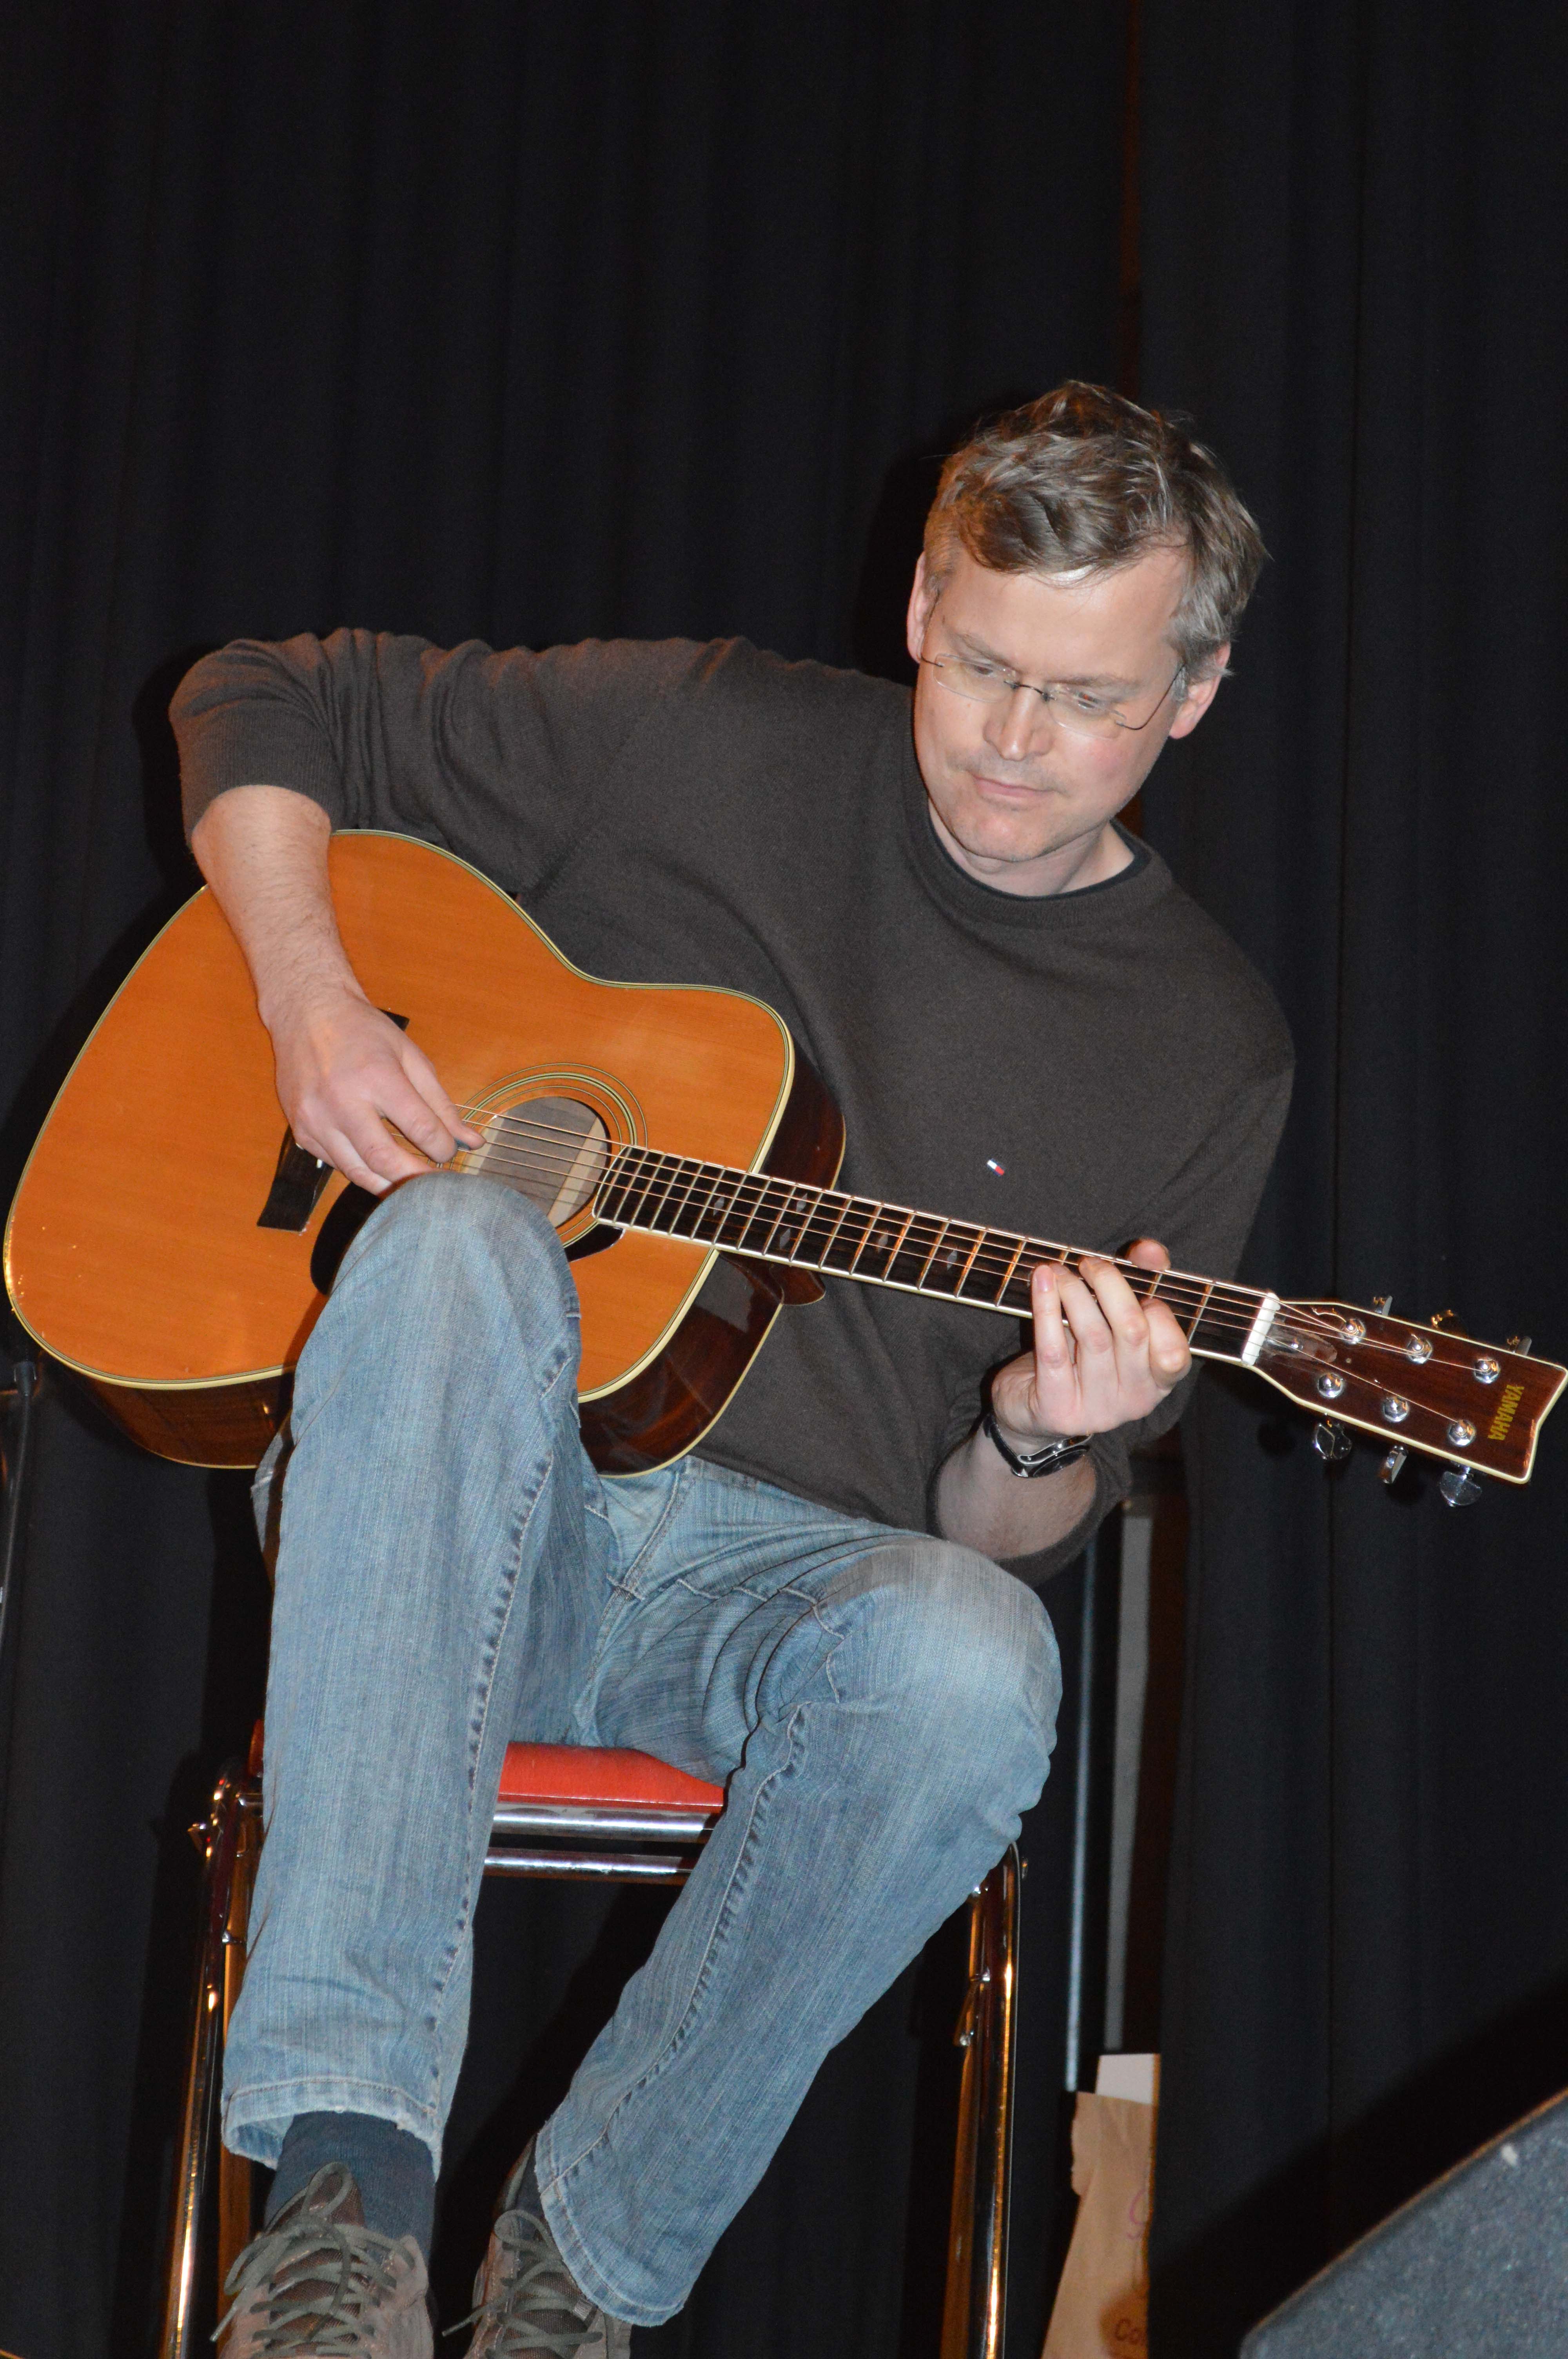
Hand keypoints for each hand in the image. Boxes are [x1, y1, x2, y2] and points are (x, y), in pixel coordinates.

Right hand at [269, 986, 480, 1193]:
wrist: (306, 1012)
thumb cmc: (363, 1031)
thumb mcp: (410, 1056)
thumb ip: (440, 1103)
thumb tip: (472, 1141)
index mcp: (377, 1077)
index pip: (420, 1128)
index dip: (443, 1149)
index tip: (450, 1153)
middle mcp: (342, 1101)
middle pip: (385, 1160)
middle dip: (416, 1178)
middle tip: (435, 1186)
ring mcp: (316, 1119)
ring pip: (358, 1172)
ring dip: (389, 1183)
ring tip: (411, 1186)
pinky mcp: (301, 1131)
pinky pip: (336, 1164)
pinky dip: (361, 1171)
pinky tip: (379, 1167)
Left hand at [988, 1238, 1190, 1445]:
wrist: (1031, 1409)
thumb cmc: (1080, 1357)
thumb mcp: (1113, 1323)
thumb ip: (1143, 1282)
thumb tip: (1148, 1250)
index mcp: (1158, 1383)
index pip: (1175, 1350)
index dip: (1159, 1311)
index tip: (1138, 1285)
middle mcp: (1135, 1401)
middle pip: (1132, 1331)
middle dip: (1110, 1285)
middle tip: (1089, 1264)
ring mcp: (1097, 1409)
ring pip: (1093, 1337)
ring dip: (1074, 1292)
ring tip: (1059, 1271)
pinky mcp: (1058, 1408)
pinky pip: (1053, 1351)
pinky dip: (1046, 1308)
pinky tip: (1041, 1282)